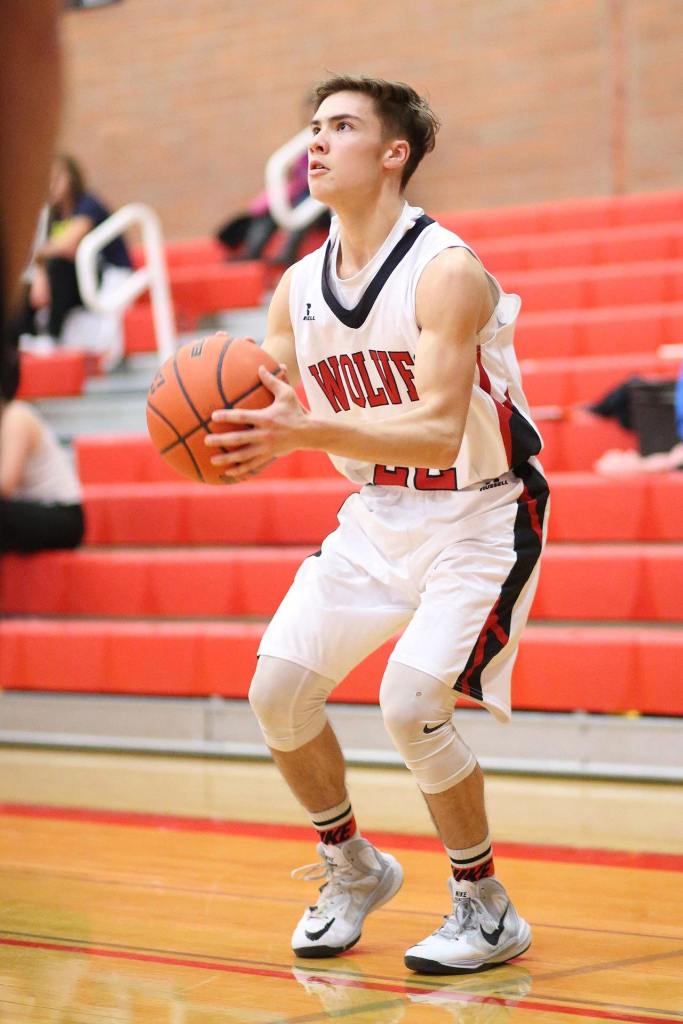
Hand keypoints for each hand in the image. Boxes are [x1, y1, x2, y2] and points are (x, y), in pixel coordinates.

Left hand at [205, 364, 307, 481]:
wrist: (310, 433)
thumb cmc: (296, 411)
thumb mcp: (286, 394)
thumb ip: (271, 381)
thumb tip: (259, 366)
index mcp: (266, 418)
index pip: (243, 417)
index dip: (227, 416)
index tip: (213, 416)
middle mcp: (264, 434)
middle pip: (239, 439)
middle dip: (221, 440)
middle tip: (206, 440)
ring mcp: (266, 447)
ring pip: (243, 455)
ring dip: (227, 459)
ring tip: (213, 460)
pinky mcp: (269, 456)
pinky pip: (252, 465)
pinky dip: (240, 469)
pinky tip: (229, 472)